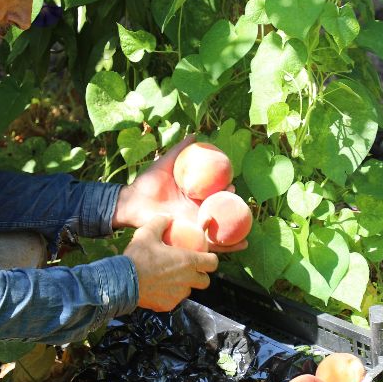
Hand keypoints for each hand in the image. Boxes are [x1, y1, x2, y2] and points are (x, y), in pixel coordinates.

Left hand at [112, 136, 246, 252]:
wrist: (133, 202)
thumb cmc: (147, 183)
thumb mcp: (166, 163)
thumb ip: (180, 150)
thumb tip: (195, 135)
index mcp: (192, 196)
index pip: (214, 193)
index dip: (225, 190)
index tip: (232, 183)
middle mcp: (195, 211)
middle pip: (220, 211)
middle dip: (233, 209)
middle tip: (240, 202)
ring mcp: (193, 224)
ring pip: (219, 229)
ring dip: (236, 230)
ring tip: (248, 229)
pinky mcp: (191, 237)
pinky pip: (210, 243)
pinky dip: (227, 246)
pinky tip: (242, 244)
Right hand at [124, 214, 217, 311]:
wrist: (123, 281)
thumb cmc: (138, 256)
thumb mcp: (147, 233)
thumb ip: (160, 222)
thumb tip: (169, 217)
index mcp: (188, 261)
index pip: (213, 263)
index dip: (211, 260)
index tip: (204, 257)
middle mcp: (187, 280)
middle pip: (205, 281)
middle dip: (200, 275)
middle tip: (189, 269)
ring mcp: (178, 294)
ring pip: (188, 291)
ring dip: (183, 285)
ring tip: (170, 278)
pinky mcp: (167, 305)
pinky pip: (173, 299)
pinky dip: (169, 295)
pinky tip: (158, 288)